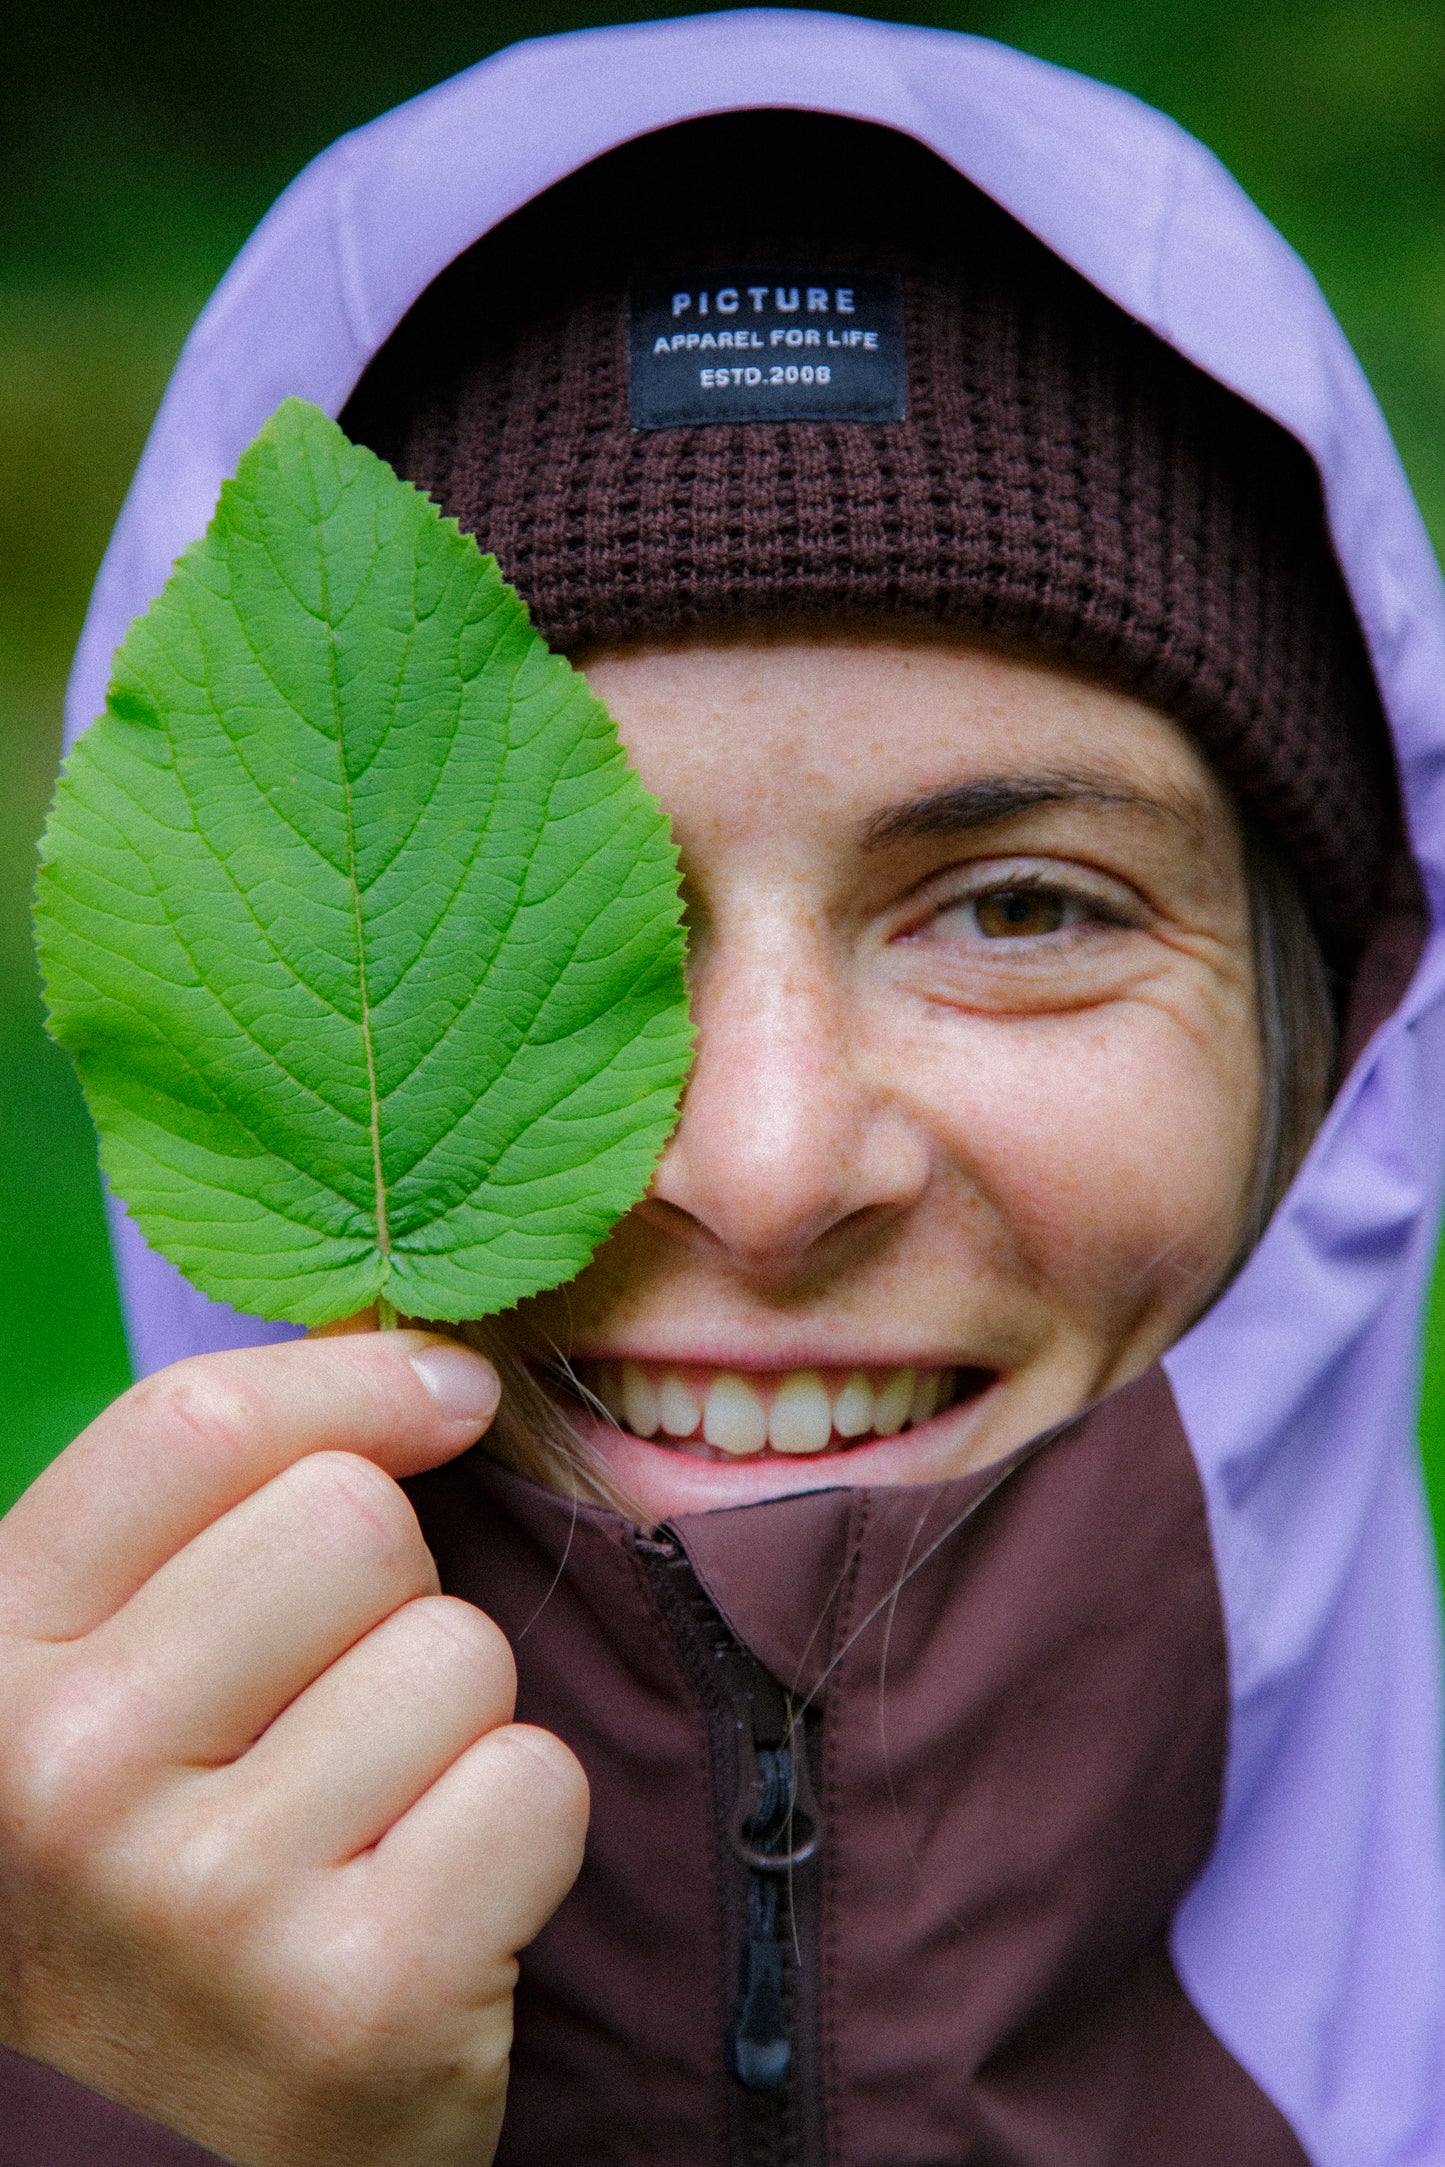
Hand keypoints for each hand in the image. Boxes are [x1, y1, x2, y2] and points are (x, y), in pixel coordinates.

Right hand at [0, 1332, 587, 2166]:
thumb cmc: (164, 1895)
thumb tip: (428, 1365)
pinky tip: (429, 1910)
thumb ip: (210, 1526)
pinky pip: (536, 1784)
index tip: (445, 1396)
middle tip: (333, 1723)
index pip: (195, 1425)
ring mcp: (205, 1895)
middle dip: (391, 1601)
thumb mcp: (114, 1697)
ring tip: (368, 1833)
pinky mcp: (358, 1997)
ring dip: (454, 1730)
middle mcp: (65, 1773)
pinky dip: (514, 1838)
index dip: (356, 1384)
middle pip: (356, 1522)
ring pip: (462, 1652)